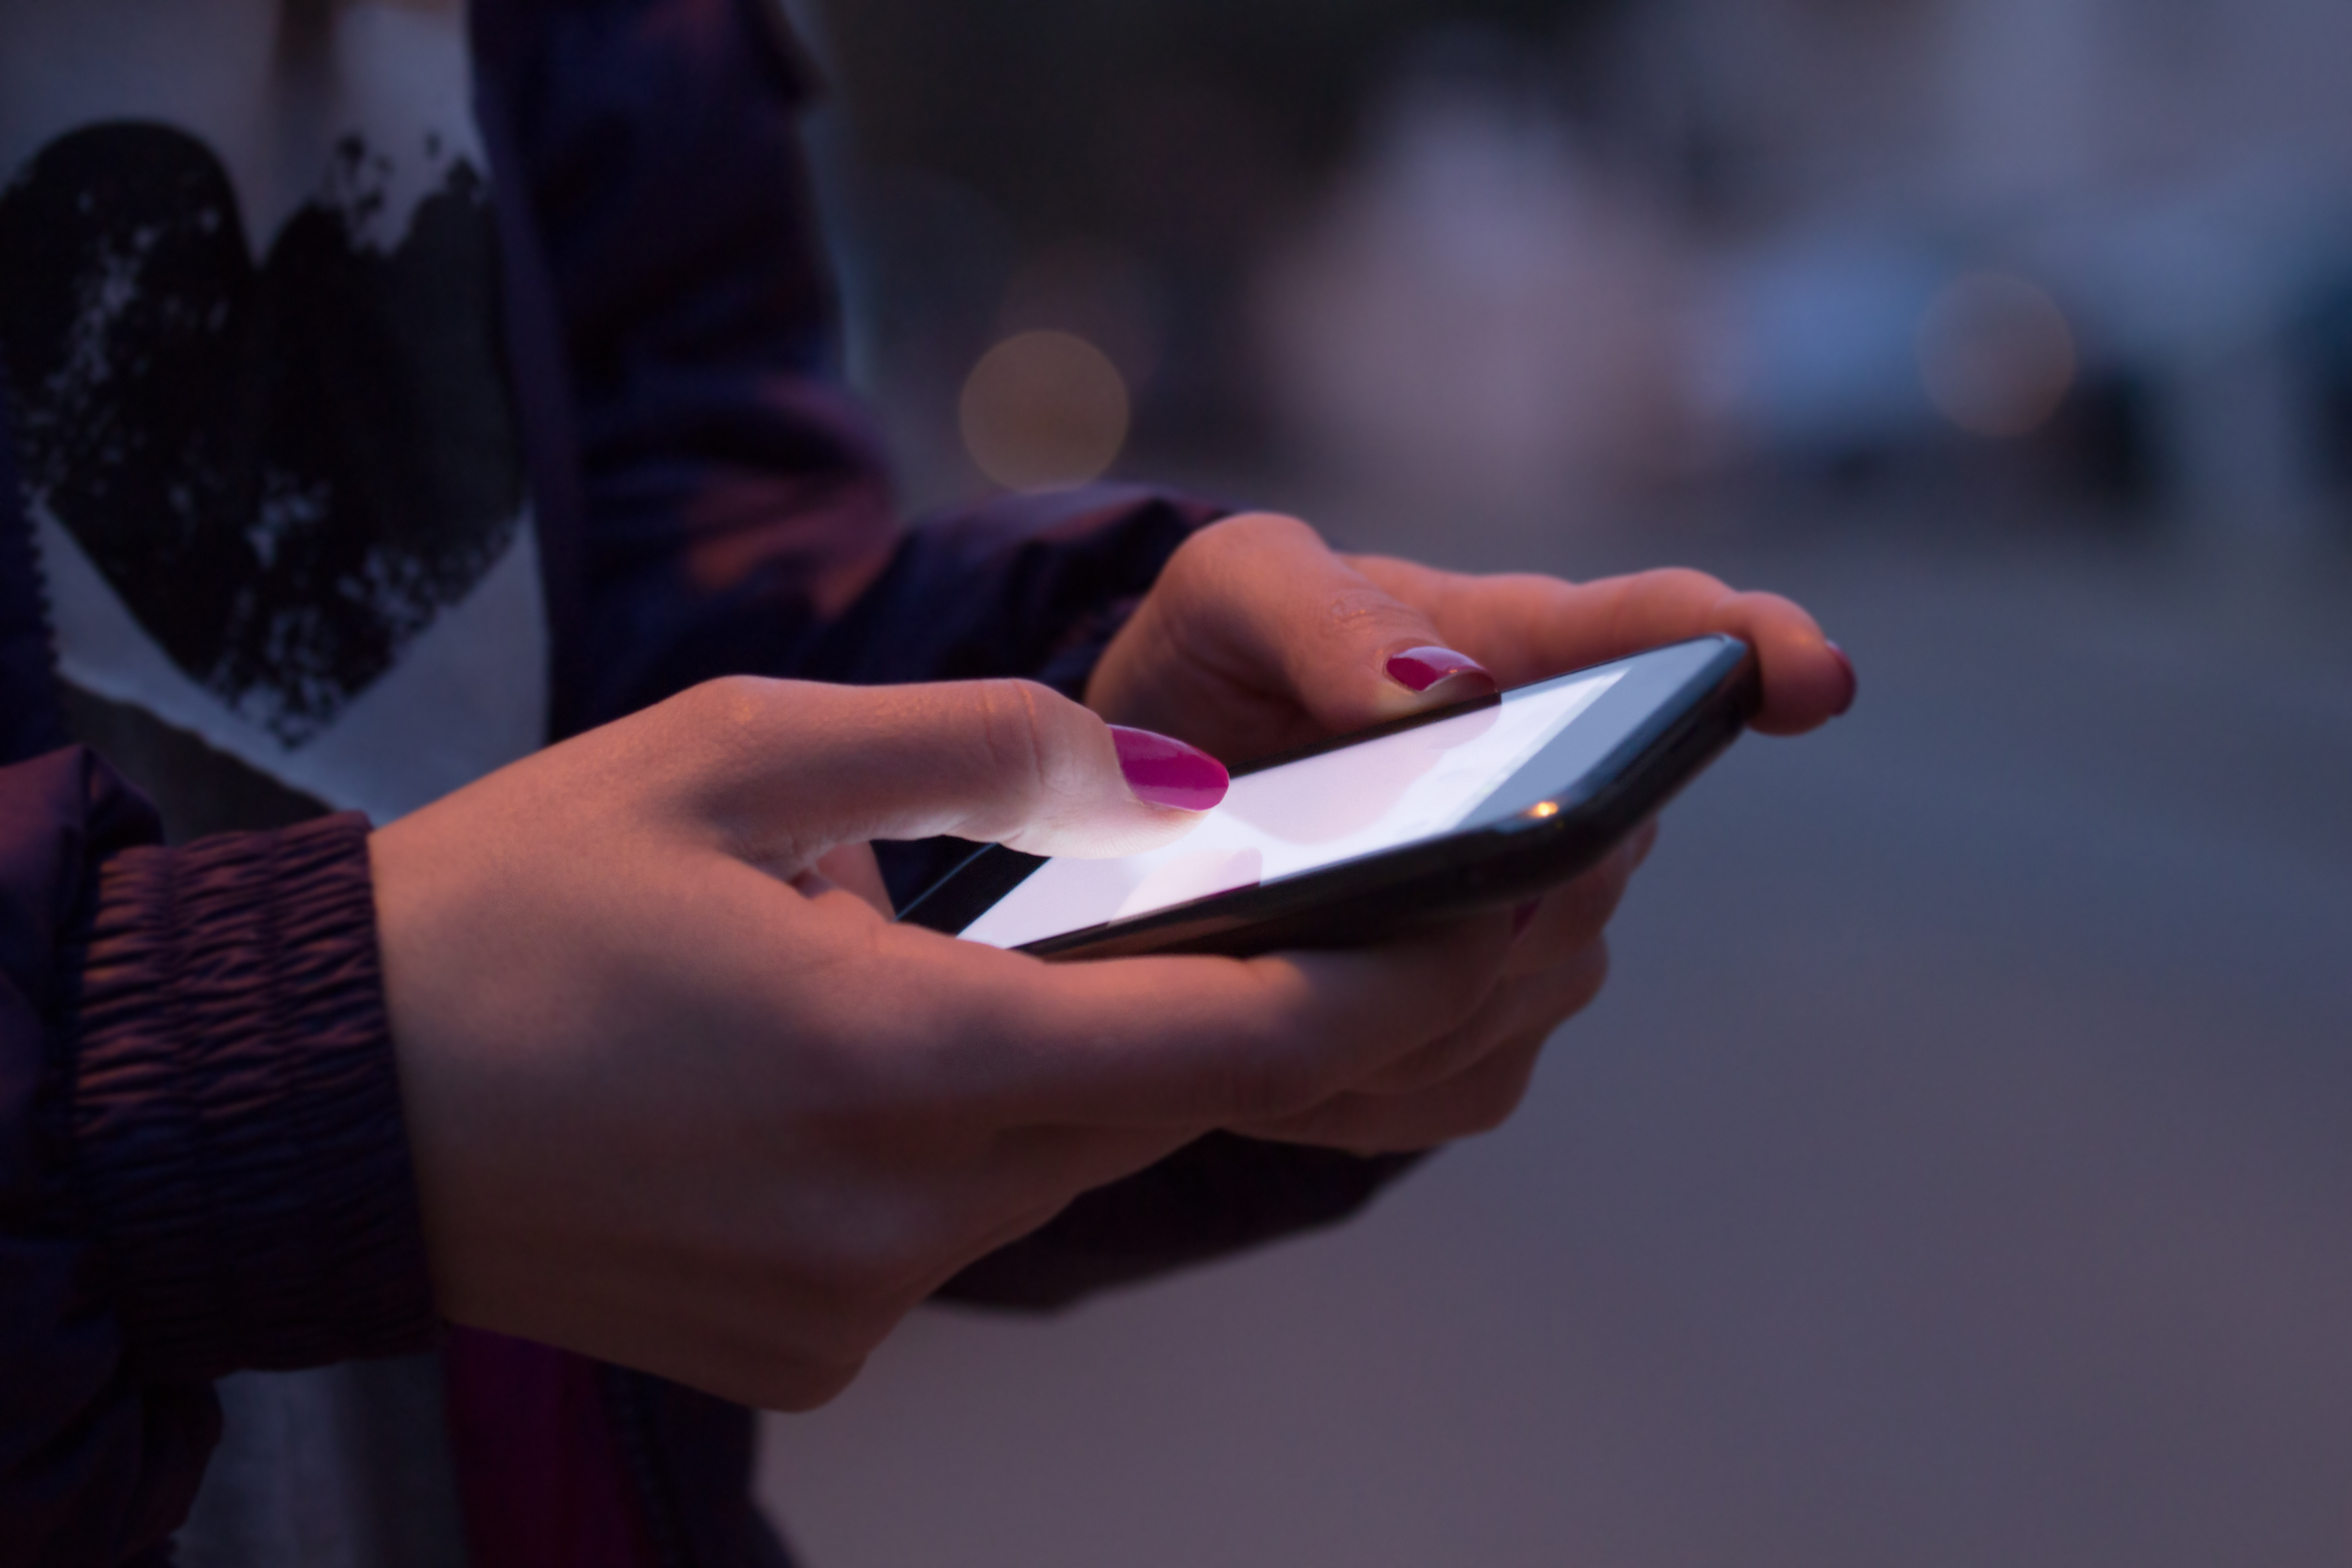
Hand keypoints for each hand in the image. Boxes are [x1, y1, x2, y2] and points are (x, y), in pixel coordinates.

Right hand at [372, 676, 1545, 1407]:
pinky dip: (964, 1140)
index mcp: (898, 1060)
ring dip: (1070, 1067)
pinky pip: (955, 1228)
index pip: (1227, 1047)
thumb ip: (982, 752)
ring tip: (987, 959)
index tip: (1476, 922)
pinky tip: (865, 1062)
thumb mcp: (737, 748)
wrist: (308, 1106)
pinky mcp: (809, 1354)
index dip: (1377, 985)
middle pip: (1148, 1107)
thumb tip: (1175, 789)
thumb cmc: (509, 905)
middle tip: (1241, 898)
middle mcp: (899, 1219)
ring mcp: (852, 1309)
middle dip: (1214, 1009)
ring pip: (1057, 1167)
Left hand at [1084, 514, 1855, 1145]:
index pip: (1671, 635)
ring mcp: (1547, 928)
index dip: (1756, 650)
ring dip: (1414, 975)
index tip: (1815, 681)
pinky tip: (1289, 1008)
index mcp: (1527, 650)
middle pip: (1604, 850)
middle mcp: (1574, 791)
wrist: (1147, 814)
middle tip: (1328, 855)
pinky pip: (1463, 1077)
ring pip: (1542, 980)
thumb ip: (1323, 612)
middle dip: (1489, 865)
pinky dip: (1368, 1063)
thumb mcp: (1233, 594)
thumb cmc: (1217, 666)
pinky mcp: (1487, 1041)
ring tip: (1279, 931)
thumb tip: (1451, 692)